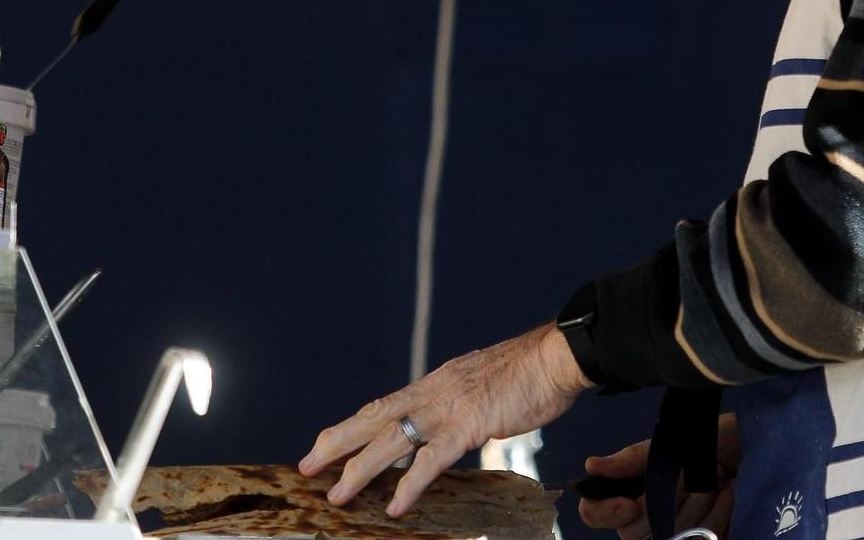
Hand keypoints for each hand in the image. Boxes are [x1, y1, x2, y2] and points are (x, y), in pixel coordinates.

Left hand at [299, 324, 591, 517]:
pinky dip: (410, 484)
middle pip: (373, 417)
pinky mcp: (468, 424)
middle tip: (307, 465)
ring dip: (359, 469)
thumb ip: (462, 405)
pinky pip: (431, 460)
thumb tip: (455, 424)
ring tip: (337, 495)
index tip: (327, 443)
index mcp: (436, 383)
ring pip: (391, 440)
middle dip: (337, 443)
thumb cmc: (529, 373)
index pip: (383, 405)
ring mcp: (448, 407)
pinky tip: (395, 505)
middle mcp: (433, 392)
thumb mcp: (483, 386)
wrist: (556, 357)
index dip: (353, 425)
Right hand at [577, 414, 740, 539]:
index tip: (630, 502)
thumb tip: (592, 467)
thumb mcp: (673, 441)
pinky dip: (718, 518)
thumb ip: (633, 458)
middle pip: (633, 530)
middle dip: (666, 497)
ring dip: (698, 503)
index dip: (605, 512)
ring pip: (672, 537)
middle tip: (691, 472)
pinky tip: (731, 493)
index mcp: (634, 488)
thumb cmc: (715, 438)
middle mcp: (651, 515)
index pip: (596, 513)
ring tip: (719, 476)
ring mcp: (680, 531)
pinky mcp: (707, 539)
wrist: (760, 444)